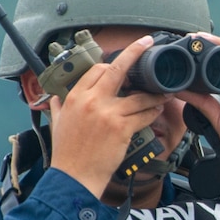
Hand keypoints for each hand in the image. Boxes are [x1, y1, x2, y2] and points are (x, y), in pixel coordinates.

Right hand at [47, 36, 169, 196]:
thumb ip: (58, 106)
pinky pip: (144, 115)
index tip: (125, 60)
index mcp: (76, 97)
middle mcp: (91, 101)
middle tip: (148, 43)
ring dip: (153, 93)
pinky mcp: (121, 128)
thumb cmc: (67, 152)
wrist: (74, 177)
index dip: (114, 63)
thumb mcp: (57, 123)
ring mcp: (108, 114)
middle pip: (117, 69)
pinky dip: (153, 112)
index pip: (97, 69)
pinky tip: (157, 110)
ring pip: (138, 95)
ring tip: (163, 92)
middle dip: (135, 52)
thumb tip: (55, 97)